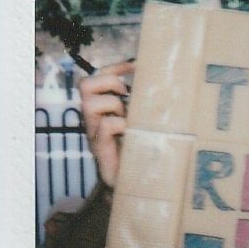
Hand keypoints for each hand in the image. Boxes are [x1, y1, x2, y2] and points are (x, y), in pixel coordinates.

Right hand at [79, 61, 134, 187]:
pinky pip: (106, 126)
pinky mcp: (101, 148)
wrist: (132, 182)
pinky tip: (130, 132)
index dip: (113, 67)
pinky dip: (120, 124)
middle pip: (85, 85)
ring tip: (127, 116)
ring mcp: (95, 132)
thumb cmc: (138, 148)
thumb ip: (141, 104)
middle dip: (107, 81)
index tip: (135, 65)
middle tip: (125, 92)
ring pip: (89, 104)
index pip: (97, 77)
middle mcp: (94, 118)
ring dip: (113, 104)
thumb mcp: (139, 121)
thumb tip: (163, 83)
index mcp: (102, 108)